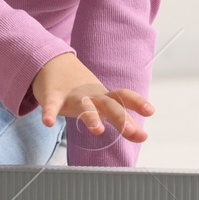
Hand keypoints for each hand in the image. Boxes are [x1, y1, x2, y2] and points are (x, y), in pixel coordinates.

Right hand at [30, 51, 152, 142]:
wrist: (52, 63)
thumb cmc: (81, 89)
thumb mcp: (101, 101)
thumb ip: (120, 119)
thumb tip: (143, 137)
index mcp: (104, 97)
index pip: (123, 97)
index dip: (137, 103)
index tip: (150, 111)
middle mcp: (91, 96)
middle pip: (109, 105)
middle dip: (122, 118)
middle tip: (133, 132)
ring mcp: (72, 96)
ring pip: (84, 107)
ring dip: (91, 117)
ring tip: (97, 130)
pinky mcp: (52, 97)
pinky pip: (51, 106)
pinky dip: (49, 114)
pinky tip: (48, 122)